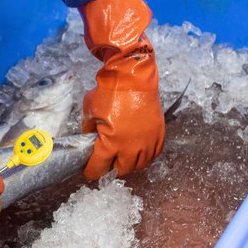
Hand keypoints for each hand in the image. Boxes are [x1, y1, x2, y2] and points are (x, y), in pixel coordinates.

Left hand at [79, 0, 164, 178]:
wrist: (132, 76)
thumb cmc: (108, 91)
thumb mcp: (89, 111)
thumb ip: (88, 130)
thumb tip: (89, 140)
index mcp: (111, 143)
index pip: (99, 168)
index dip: (91, 171)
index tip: (89, 171)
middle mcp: (131, 147)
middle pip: (121, 170)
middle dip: (111, 169)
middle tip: (105, 163)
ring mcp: (147, 141)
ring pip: (139, 165)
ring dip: (129, 164)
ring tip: (121, 158)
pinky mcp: (158, 134)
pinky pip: (153, 155)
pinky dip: (145, 157)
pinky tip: (137, 152)